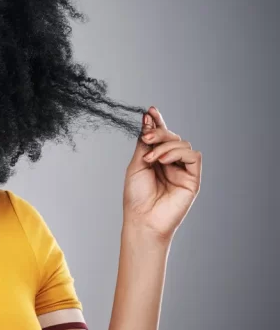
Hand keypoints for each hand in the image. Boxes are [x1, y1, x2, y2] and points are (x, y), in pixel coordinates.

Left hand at [123, 106, 202, 243]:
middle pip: (172, 136)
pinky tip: (163, 160)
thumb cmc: (136, 196)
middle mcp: (171, 163)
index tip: (150, 110)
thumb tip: (147, 119)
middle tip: (145, 139)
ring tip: (151, 158)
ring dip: (165, 145)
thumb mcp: (137, 164)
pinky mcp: (193, 178)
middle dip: (158, 132)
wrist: (142, 219)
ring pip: (182, 143)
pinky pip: (192, 156)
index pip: (160, 136)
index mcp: (157, 159)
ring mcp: (183, 170)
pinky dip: (177, 153)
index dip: (157, 122)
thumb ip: (144, 143)